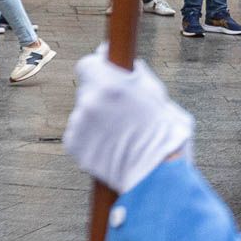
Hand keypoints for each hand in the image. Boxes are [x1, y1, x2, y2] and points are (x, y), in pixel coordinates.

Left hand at [63, 50, 193, 194]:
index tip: (106, 73)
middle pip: (87, 89)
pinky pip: (80, 133)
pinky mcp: (73, 145)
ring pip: (84, 113)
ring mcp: (78, 125)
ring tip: (122, 133)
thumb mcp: (161, 97)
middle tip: (123, 109)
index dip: (98, 68)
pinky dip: (92, 137)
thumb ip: (140, 80)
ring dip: (98, 118)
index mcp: (111, 86)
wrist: (154, 175)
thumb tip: (130, 67)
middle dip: (102, 95)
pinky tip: (112, 145)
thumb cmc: (167, 135)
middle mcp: (89, 102)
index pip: (87, 64)